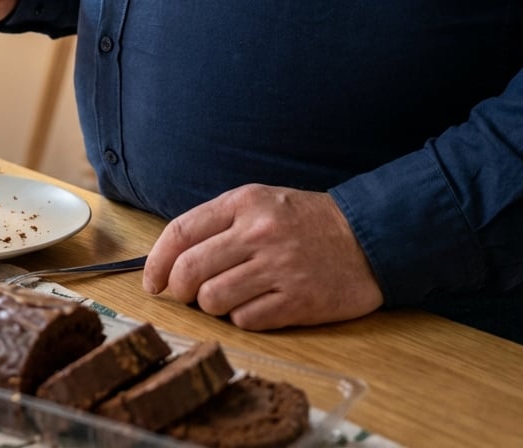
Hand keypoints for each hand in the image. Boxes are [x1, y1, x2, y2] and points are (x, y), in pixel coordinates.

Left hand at [142, 184, 383, 329]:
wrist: (370, 237)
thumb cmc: (306, 222)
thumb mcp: (262, 202)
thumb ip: (218, 224)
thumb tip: (170, 261)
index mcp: (244, 203)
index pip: (180, 232)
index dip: (157, 263)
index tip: (152, 282)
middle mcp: (258, 233)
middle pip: (189, 272)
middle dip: (180, 290)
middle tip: (189, 295)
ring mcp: (279, 267)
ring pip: (212, 301)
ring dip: (213, 306)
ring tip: (231, 297)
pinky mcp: (298, 301)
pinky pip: (245, 320)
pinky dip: (243, 318)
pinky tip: (259, 305)